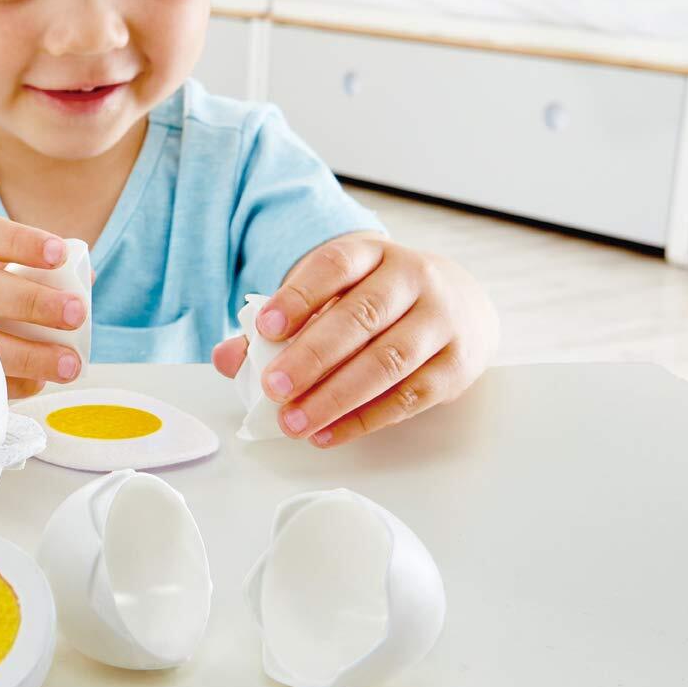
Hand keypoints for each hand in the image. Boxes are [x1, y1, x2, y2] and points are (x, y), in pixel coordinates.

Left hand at [212, 233, 497, 446]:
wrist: (462, 305)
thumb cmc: (381, 303)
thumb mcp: (335, 296)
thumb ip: (279, 323)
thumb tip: (226, 358)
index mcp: (374, 254)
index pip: (335, 265)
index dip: (299, 295)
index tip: (265, 327)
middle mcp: (414, 278)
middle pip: (361, 316)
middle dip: (312, 356)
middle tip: (273, 387)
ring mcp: (441, 320)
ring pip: (388, 361)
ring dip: (335, 397)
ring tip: (294, 421)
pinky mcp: (457, 365)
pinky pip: (409, 397)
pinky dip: (364, 420)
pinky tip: (328, 432)